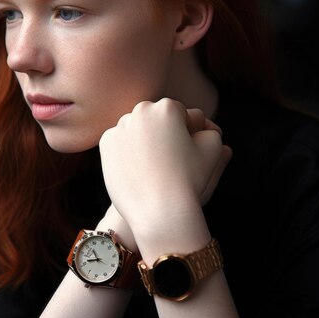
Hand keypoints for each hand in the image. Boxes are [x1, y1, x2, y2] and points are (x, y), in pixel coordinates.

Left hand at [98, 98, 231, 237]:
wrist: (158, 210)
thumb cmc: (189, 179)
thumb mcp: (212, 149)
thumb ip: (211, 131)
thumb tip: (202, 126)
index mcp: (167, 107)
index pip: (182, 114)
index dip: (189, 132)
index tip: (188, 150)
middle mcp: (141, 110)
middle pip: (157, 118)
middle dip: (165, 133)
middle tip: (172, 158)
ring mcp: (120, 126)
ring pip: (138, 128)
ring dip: (146, 139)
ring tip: (155, 165)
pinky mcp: (106, 142)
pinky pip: (121, 141)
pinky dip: (128, 150)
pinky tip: (139, 168)